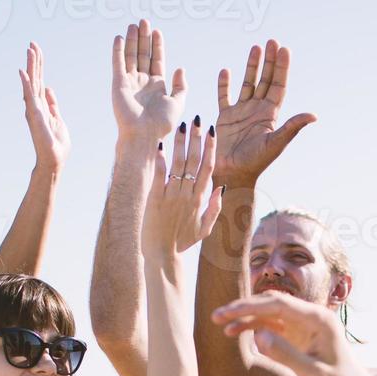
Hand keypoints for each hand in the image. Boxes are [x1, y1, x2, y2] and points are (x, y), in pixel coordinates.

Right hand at [19, 42, 70, 174]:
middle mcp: (35, 105)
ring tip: (29, 50)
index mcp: (42, 105)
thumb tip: (49, 89)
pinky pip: (29, 97)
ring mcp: (33, 110)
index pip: (40, 80)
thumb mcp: (58, 119)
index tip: (37, 49)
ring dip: (30, 67)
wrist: (54, 160)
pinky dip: (26, 85)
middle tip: (32, 43)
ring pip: (31, 83)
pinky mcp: (34, 116)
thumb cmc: (56, 143)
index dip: (39, 65)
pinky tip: (23, 72)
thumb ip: (53, 104)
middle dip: (34, 61)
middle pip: (34, 78)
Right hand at [112, 19, 185, 144]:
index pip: (157, 61)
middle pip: (144, 55)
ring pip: (131, 56)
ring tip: (134, 25)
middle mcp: (142, 82)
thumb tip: (180, 69)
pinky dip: (118, 51)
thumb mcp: (177, 103)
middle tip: (144, 21)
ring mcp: (130, 82)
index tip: (158, 32)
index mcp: (157, 86)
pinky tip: (120, 38)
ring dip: (133, 40)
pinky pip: (118, 64)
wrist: (144, 135)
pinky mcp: (119, 84)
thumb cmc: (161, 124)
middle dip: (144, 38)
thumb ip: (181, 86)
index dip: (157, 46)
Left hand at [142, 120, 222, 258]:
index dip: (210, 148)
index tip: (211, 131)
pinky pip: (159, 176)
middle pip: (195, 161)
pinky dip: (160, 161)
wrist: (162, 256)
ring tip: (181, 126)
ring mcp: (172, 196)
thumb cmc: (182, 243)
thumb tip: (221, 187)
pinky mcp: (156, 199)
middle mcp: (188, 195)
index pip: (208, 168)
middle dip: (197, 139)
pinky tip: (160, 145)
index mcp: (200, 200)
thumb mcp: (204, 229)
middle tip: (197, 120)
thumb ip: (214, 208)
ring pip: (179, 164)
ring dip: (181, 144)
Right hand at [212, 292, 374, 375]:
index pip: (278, 303)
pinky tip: (238, 334)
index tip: (227, 313)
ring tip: (222, 327)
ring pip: (270, 314)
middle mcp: (311, 317)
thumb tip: (257, 336)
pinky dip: (256, 328)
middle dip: (243, 308)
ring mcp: (305, 325)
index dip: (249, 306)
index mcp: (318, 319)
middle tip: (216, 317)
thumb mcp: (313, 375)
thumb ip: (286, 355)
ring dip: (247, 318)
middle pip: (272, 304)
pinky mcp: (300, 336)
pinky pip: (274, 326)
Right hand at [214, 39, 315, 184]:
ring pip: (248, 83)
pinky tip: (226, 71)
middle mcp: (257, 110)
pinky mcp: (225, 117)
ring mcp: (241, 112)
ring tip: (255, 47)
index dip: (282, 68)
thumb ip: (292, 127)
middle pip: (265, 80)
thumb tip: (313, 116)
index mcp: (271, 115)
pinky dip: (224, 84)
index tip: (284, 49)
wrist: (233, 174)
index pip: (278, 86)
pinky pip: (224, 96)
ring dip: (252, 66)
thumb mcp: (276, 143)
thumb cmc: (255, 162)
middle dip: (269, 61)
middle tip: (271, 41)